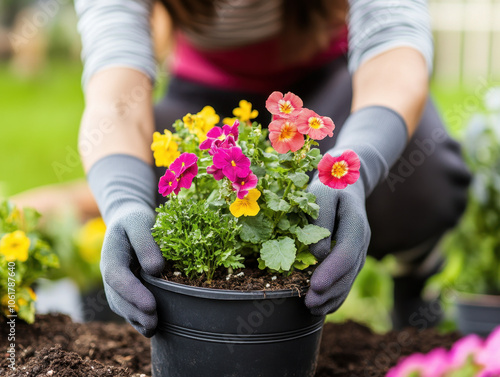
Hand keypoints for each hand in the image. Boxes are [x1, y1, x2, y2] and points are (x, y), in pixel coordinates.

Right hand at [88, 155, 163, 336]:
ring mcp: (114, 284)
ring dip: (136, 320)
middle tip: (154, 322)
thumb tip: (156, 270)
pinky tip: (152, 326)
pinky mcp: (124, 290)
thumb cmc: (135, 220)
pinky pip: (127, 308)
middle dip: (135, 312)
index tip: (151, 305)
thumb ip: (145, 243)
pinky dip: (138, 319)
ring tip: (153, 328)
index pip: (117, 277)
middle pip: (117, 297)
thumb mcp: (140, 222)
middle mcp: (109, 273)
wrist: (128, 221)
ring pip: (121, 306)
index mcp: (110, 255)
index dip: (132, 293)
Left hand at [304, 176, 369, 315]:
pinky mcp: (353, 258)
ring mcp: (360, 251)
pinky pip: (347, 280)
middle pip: (349, 271)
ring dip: (332, 297)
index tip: (315, 286)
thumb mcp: (321, 193)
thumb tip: (317, 255)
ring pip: (349, 279)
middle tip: (309, 304)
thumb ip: (320, 220)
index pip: (347, 252)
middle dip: (330, 290)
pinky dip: (336, 295)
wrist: (346, 185)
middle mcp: (362, 240)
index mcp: (356, 222)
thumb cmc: (329, 187)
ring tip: (312, 309)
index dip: (332, 271)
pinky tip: (323, 308)